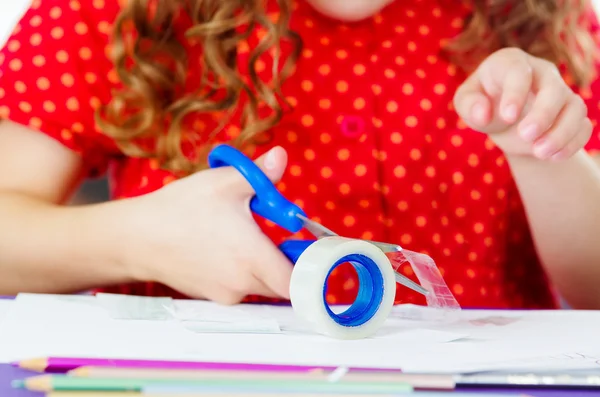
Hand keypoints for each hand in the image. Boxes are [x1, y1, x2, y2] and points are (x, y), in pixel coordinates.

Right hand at [125, 146, 292, 304]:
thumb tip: (282, 156)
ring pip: (260, 288)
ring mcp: (225, 294)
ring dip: (262, 269)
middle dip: (285, 265)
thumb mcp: (224, 183)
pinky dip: (241, 274)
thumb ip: (260, 173)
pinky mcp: (210, 297)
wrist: (135, 238)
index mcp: (252, 257)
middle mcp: (241, 283)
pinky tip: (222, 251)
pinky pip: (238, 290)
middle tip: (275, 239)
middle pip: (281, 286)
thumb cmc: (179, 209)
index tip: (303, 250)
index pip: (295, 282)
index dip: (306, 270)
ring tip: (242, 240)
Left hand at [453, 47, 592, 159]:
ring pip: (575, 108)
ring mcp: (561, 93)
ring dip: (561, 133)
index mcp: (512, 63)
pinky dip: (572, 142)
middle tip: (525, 135)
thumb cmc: (482, 104)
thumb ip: (469, 105)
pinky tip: (554, 156)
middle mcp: (542, 73)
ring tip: (540, 153)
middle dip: (542, 114)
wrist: (503, 119)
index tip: (508, 117)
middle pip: (553, 89)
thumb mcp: (467, 102)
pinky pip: (583, 126)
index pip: (519, 72)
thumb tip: (483, 114)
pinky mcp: (572, 114)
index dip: (515, 93)